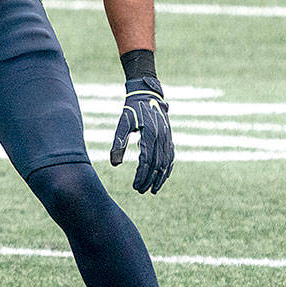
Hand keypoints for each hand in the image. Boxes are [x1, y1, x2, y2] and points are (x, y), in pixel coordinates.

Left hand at [109, 77, 172, 193]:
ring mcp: (168, 138)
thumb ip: (118, 142)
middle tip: (141, 191)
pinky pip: (171, 157)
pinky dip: (168, 169)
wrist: (148, 96)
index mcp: (150, 134)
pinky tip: (163, 178)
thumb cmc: (132, 110)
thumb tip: (114, 164)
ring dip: (160, 178)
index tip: (135, 186)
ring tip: (152, 190)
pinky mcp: (170, 138)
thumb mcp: (123, 124)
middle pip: (157, 165)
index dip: (141, 175)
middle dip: (149, 180)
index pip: (146, 161)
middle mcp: (162, 138)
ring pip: (166, 163)